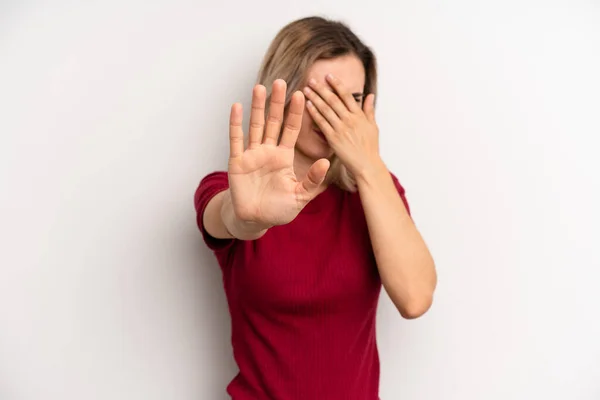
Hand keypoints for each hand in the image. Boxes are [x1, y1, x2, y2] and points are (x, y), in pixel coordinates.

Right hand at [227, 79, 330, 227]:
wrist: (256, 220)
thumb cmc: (279, 209)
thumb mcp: (300, 196)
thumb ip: (313, 180)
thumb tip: (327, 162)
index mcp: (284, 157)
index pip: (291, 130)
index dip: (296, 113)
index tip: (302, 94)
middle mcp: (268, 151)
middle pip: (273, 122)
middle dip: (277, 102)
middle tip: (281, 81)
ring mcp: (252, 154)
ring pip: (255, 126)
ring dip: (257, 107)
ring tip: (259, 87)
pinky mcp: (237, 161)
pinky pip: (236, 139)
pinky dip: (235, 123)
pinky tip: (237, 107)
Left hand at [303, 74, 381, 177]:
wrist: (367, 165)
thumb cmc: (370, 148)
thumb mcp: (373, 126)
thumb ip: (369, 110)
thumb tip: (370, 95)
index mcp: (359, 115)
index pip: (347, 95)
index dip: (337, 84)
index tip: (328, 76)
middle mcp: (350, 119)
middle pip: (334, 99)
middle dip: (322, 88)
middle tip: (312, 80)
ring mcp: (341, 128)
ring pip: (326, 109)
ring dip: (315, 97)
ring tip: (306, 89)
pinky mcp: (334, 138)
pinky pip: (322, 122)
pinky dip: (314, 112)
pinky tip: (307, 105)